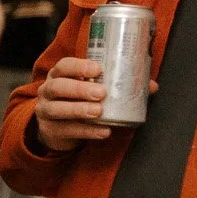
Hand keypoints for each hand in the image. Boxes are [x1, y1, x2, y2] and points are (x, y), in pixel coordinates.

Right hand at [33, 56, 154, 151]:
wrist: (58, 127)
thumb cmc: (78, 101)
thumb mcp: (92, 89)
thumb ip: (119, 85)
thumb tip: (151, 86)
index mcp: (60, 75)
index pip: (64, 66)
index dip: (79, 66)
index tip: (98, 69)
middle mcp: (48, 90)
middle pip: (58, 87)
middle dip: (79, 89)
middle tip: (101, 93)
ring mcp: (45, 110)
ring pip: (56, 108)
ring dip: (78, 109)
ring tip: (98, 111)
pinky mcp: (49, 129)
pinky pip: (66, 130)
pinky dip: (85, 131)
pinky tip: (102, 131)